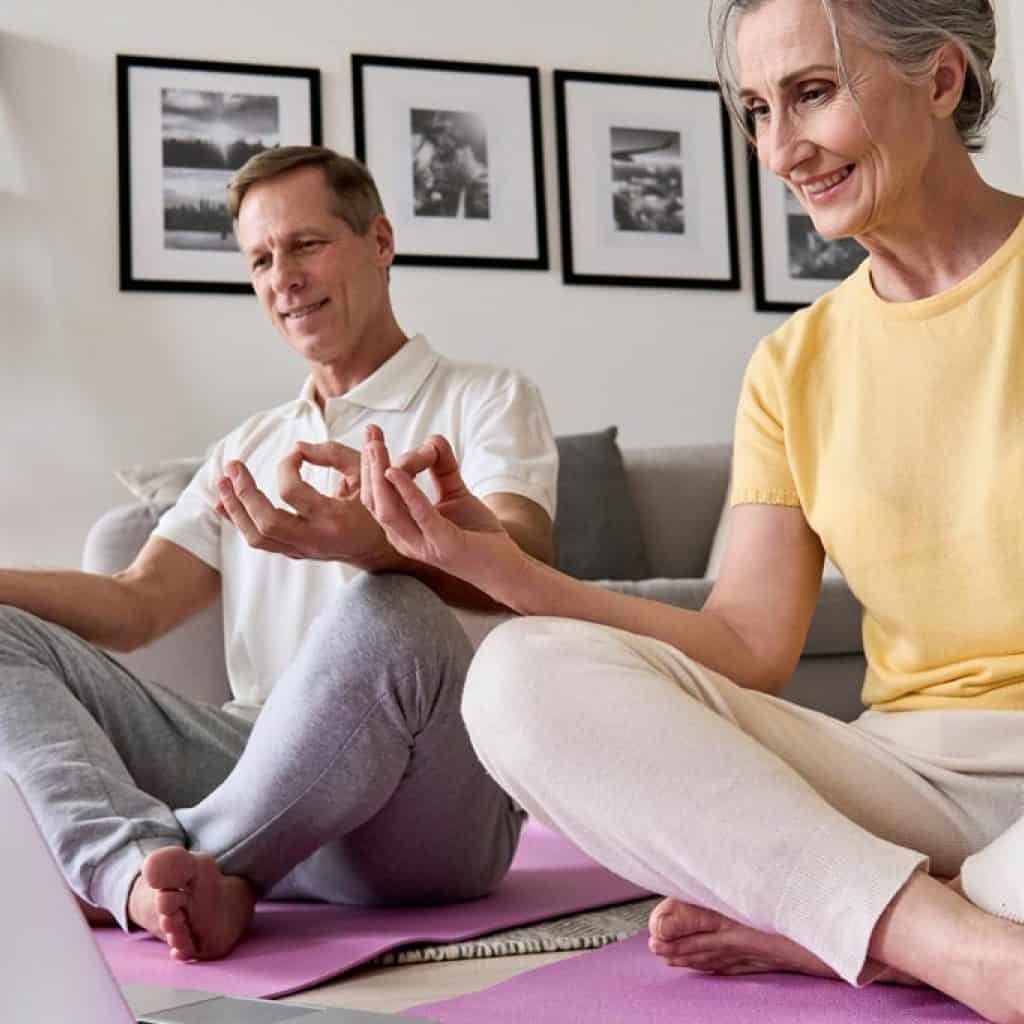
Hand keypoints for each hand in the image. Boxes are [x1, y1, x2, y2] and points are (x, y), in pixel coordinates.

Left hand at [215, 442, 396, 566]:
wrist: (381, 547)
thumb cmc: (376, 505)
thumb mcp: (365, 473)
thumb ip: (334, 454)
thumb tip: (297, 448)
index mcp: (333, 519)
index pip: (292, 493)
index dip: (286, 466)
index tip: (295, 454)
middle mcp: (314, 539)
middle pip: (266, 523)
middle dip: (245, 493)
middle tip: (233, 466)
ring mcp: (302, 550)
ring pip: (257, 537)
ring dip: (235, 509)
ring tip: (221, 482)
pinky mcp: (294, 552)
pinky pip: (260, 541)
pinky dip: (238, 521)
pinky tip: (223, 503)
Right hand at [361, 425, 527, 597]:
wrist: (507, 568)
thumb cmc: (479, 535)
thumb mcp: (456, 494)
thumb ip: (443, 468)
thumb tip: (434, 439)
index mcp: (403, 530)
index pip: (376, 496)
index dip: (370, 465)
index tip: (372, 433)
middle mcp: (406, 540)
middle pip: (374, 500)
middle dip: (369, 465)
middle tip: (371, 433)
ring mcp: (422, 545)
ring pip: (387, 508)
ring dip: (379, 474)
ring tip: (377, 446)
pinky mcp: (443, 545)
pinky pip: (419, 513)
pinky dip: (406, 490)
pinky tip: (397, 470)